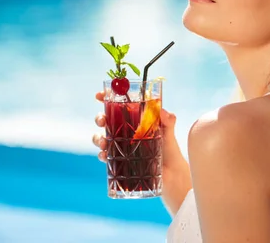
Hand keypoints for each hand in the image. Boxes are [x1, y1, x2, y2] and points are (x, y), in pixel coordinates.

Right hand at [92, 91, 191, 214]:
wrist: (171, 174)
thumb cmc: (170, 149)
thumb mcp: (169, 132)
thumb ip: (168, 121)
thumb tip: (165, 112)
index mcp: (135, 119)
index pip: (119, 105)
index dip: (107, 98)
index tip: (99, 95)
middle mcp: (126, 131)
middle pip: (106, 120)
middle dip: (99, 118)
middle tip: (102, 121)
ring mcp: (121, 146)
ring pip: (102, 137)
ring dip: (97, 138)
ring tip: (103, 142)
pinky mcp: (120, 160)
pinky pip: (105, 156)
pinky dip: (102, 155)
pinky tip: (104, 155)